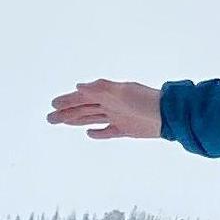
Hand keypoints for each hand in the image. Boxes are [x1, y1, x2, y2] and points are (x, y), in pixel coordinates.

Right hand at [48, 79, 163, 140]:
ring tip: (60, 122)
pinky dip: (98, 133)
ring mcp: (118, 117)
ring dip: (75, 120)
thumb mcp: (123, 92)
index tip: (53, 104)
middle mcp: (111, 105)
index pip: (83, 98)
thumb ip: (101, 89)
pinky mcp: (126, 129)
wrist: (170, 116)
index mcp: (108, 95)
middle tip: (49, 118)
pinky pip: (108, 131)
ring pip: (91, 119)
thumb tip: (79, 86)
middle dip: (66, 113)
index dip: (68, 100)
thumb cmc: (146, 101)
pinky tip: (88, 133)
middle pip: (84, 109)